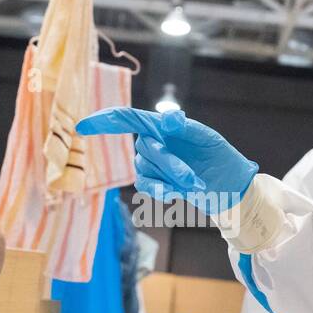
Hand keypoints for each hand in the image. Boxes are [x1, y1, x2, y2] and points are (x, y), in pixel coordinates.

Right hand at [76, 108, 257, 214]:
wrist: (230, 186)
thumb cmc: (220, 156)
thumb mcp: (207, 139)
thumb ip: (186, 128)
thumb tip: (168, 118)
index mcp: (164, 126)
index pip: (128, 119)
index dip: (104, 121)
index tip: (82, 126)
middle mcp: (154, 142)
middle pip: (144, 149)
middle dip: (168, 164)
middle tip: (192, 176)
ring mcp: (153, 165)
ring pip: (145, 170)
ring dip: (169, 179)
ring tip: (194, 184)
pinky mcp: (156, 184)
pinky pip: (145, 187)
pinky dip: (159, 191)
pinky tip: (174, 195)